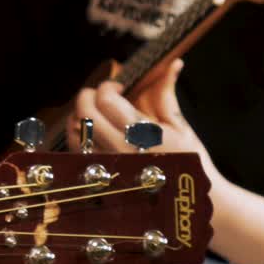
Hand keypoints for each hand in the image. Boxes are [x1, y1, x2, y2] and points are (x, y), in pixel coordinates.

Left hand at [67, 59, 223, 184]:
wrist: (186, 200)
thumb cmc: (188, 160)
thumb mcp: (180, 125)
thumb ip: (166, 93)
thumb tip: (173, 64)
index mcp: (142, 133)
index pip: (107, 100)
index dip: (107, 86)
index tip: (117, 86)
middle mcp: (120, 150)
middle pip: (85, 113)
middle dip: (87, 96)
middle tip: (99, 94)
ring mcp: (107, 165)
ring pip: (75, 133)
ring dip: (78, 115)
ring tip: (92, 111)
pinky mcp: (100, 177)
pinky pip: (76, 152)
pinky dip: (78, 136)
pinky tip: (91, 132)